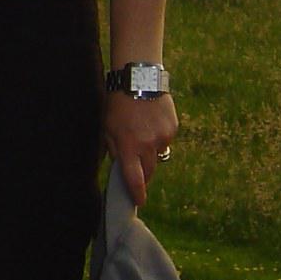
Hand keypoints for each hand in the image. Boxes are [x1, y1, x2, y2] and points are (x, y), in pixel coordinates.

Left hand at [103, 92, 176, 206]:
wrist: (138, 77)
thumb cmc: (117, 102)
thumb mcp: (108, 126)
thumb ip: (113, 149)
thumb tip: (120, 166)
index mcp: (128, 146)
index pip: (134, 179)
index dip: (137, 193)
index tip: (139, 201)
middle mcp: (147, 145)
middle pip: (149, 171)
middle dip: (143, 173)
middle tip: (137, 166)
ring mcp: (163, 137)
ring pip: (158, 155)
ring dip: (150, 151)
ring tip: (142, 132)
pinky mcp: (173, 128)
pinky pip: (166, 140)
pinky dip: (159, 136)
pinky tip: (151, 121)